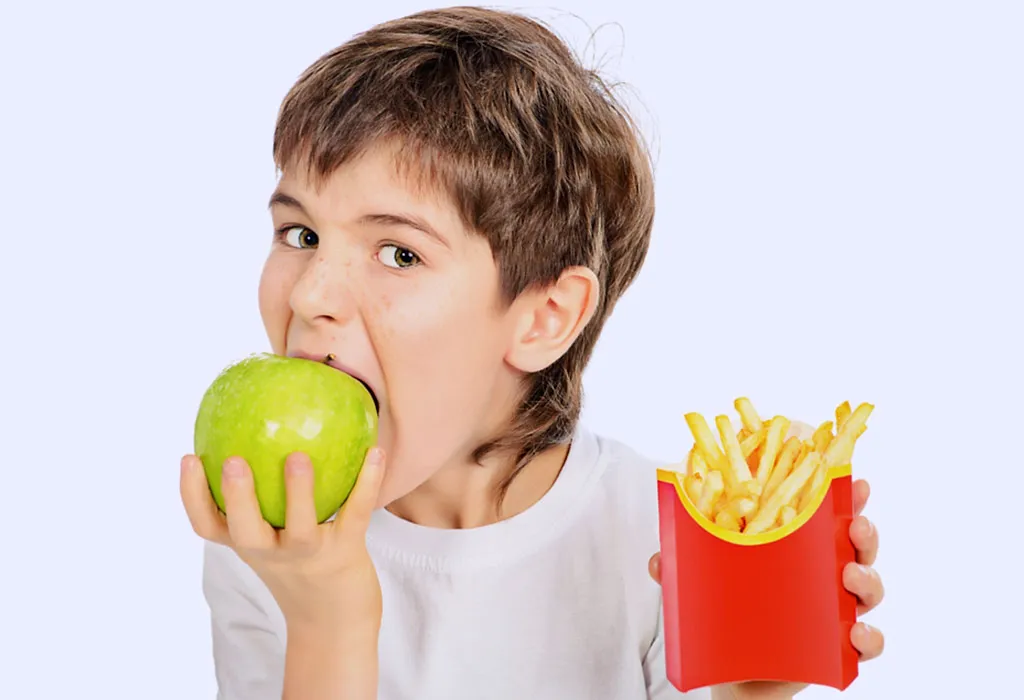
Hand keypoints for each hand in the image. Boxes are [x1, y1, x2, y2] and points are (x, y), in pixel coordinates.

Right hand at [180, 448, 386, 633]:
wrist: (336, 621)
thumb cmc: (301, 566)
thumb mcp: (273, 539)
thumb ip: (261, 501)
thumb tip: (262, 434)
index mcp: (249, 546)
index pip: (208, 527)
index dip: (192, 495)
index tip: (188, 457)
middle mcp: (273, 554)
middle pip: (245, 532)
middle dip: (235, 498)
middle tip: (232, 461)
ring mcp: (309, 556)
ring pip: (300, 528)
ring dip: (298, 493)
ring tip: (297, 457)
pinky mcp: (346, 554)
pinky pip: (356, 513)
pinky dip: (367, 482)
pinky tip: (374, 452)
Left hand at [648, 478, 884, 698]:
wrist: (731, 677)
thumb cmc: (725, 615)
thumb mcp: (699, 585)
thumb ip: (678, 571)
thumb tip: (658, 561)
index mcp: (797, 549)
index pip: (828, 516)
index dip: (847, 497)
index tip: (857, 482)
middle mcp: (822, 575)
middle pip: (857, 546)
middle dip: (864, 532)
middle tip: (857, 525)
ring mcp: (834, 612)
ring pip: (867, 589)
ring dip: (868, 579)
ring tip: (850, 575)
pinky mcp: (837, 650)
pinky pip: (867, 643)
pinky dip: (872, 638)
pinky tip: (858, 632)